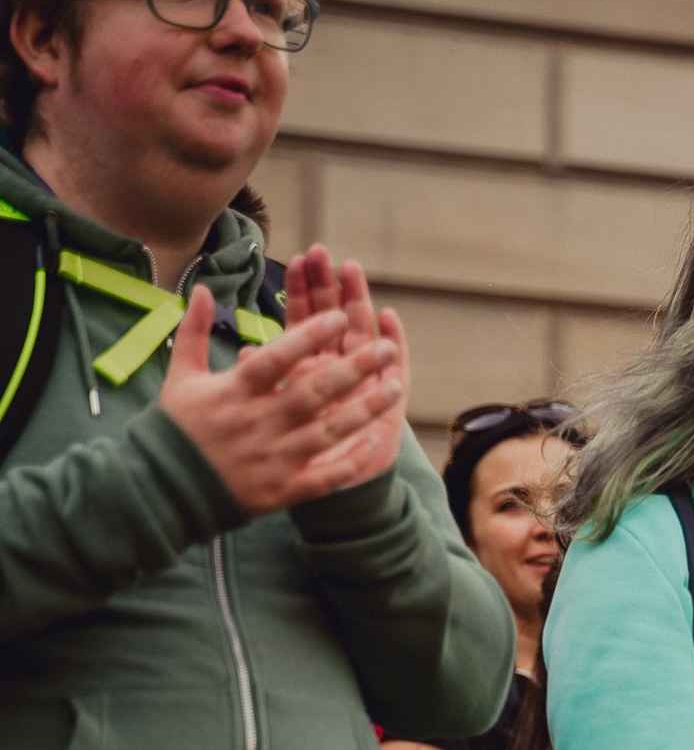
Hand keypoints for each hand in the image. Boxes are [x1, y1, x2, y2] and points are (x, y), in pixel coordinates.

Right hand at [161, 287, 402, 514]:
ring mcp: (272, 459)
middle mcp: (257, 423)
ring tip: (397, 387)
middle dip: (353, 369)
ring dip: (365, 410)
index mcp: (233, 392)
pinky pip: (325, 477)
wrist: (161, 492)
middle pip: (312, 392)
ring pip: (328, 432)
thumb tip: (205, 288)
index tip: (339, 316)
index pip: (276, 358)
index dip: (307, 336)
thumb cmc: (176, 428)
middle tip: (385, 348)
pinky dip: (354, 460)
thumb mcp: (181, 376)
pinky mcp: (282, 490)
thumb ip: (194, 330)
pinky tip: (380, 441)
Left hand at [281, 245, 412, 488]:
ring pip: (362, 333)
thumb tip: (242, 353)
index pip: (306, 320)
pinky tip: (388, 318)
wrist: (335, 495)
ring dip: (359, 301)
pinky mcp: (388, 400)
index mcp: (309, 368)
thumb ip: (259, 382)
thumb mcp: (272, 420)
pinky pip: (395, 367)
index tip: (300, 260)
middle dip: (330, 285)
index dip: (303, 291)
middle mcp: (339, 369)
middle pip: (335, 318)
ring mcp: (365, 381)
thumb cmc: (298, 457)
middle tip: (326, 253)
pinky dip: (394, 341)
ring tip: (353, 272)